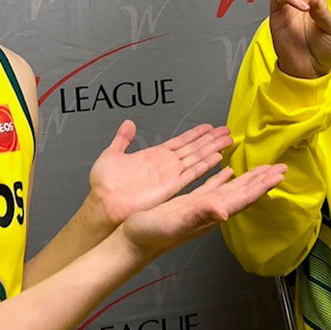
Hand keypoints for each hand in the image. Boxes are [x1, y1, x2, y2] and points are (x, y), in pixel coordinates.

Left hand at [88, 121, 232, 227]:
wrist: (103, 204)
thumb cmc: (105, 185)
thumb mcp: (112, 154)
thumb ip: (122, 139)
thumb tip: (128, 124)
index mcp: (154, 156)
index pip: (180, 141)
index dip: (195, 134)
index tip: (209, 127)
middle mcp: (165, 165)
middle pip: (194, 149)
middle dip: (211, 139)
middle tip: (226, 131)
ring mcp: (170, 175)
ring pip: (196, 158)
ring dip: (212, 149)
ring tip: (227, 140)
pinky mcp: (171, 186)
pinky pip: (192, 173)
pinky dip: (205, 165)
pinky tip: (217, 158)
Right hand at [119, 164, 286, 259]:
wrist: (132, 244)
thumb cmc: (150, 234)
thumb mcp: (175, 221)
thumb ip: (200, 214)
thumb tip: (225, 211)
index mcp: (210, 212)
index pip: (243, 197)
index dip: (262, 185)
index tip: (279, 173)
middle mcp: (210, 211)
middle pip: (243, 193)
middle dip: (262, 180)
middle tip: (281, 167)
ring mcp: (201, 209)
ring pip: (231, 190)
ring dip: (248, 179)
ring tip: (262, 169)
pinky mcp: (188, 205)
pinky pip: (212, 188)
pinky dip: (223, 179)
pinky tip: (228, 173)